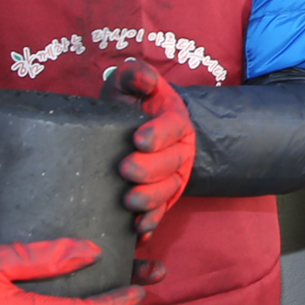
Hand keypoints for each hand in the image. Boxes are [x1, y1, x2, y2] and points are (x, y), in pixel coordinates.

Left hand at [106, 59, 195, 236]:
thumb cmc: (128, 103)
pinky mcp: (162, 197)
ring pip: (168, 190)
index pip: (174, 126)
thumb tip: (142, 78)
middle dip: (150, 169)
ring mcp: (172, 176)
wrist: (131, 128)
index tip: (137, 139)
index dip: (159, 134)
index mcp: (175, 121)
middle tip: (125, 169)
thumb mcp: (127, 83)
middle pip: (172, 163)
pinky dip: (152, 222)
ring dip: (151, 198)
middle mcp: (179, 151)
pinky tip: (139, 230)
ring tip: (129, 201)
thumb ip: (135, 75)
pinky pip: (161, 212)